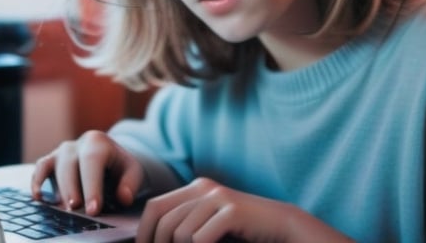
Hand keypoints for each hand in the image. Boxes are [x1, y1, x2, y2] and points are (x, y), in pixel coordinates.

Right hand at [31, 130, 144, 215]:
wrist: (108, 156)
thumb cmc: (119, 166)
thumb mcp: (132, 170)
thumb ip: (130, 183)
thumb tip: (124, 197)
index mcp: (98, 142)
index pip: (92, 162)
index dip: (92, 186)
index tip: (93, 209)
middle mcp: (77, 144)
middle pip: (70, 165)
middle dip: (72, 189)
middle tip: (77, 209)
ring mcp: (62, 151)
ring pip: (54, 167)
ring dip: (58, 189)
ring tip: (65, 209)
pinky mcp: (51, 161)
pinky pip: (40, 168)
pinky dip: (37, 181)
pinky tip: (39, 198)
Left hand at [137, 177, 352, 242]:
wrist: (281, 227)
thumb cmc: (243, 231)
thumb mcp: (209, 224)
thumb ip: (185, 225)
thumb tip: (154, 240)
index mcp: (195, 188)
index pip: (155, 207)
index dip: (144, 232)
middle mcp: (204, 188)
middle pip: (164, 221)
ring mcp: (218, 198)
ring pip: (181, 233)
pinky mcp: (232, 211)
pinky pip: (200, 239)